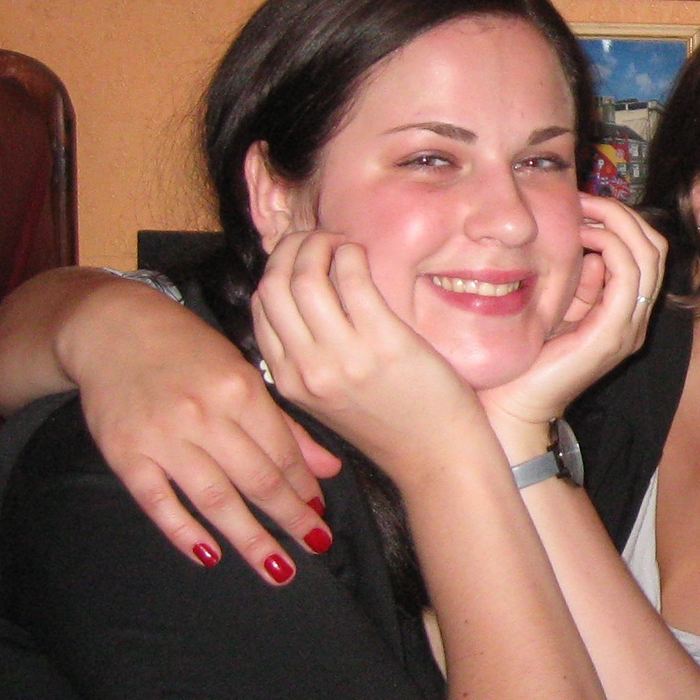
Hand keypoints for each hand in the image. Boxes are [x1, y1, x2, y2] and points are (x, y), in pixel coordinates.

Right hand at [60, 278, 340, 577]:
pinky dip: (184, 532)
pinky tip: (210, 555)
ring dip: (250, 538)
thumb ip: (284, 425)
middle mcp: (203, 415)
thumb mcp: (241, 372)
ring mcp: (161, 437)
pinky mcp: (124, 454)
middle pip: (256, 480)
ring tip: (277, 569)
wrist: (111, 328)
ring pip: (215, 499)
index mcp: (238, 389)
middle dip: (291, 518)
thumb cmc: (186, 349)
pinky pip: (158, 502)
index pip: (281, 451)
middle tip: (315, 547)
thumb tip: (328, 471)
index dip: (305, 487)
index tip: (320, 513)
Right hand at [252, 232, 486, 484]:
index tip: (302, 257)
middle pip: (273, 285)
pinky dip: (351, 253)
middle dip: (292, 248)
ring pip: (304, 277)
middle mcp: (306, 370)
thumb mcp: (330, 397)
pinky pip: (352, 278)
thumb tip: (304, 295)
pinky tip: (362, 254)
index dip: (277, 270)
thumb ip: (309, 357)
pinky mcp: (382, 343)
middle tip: (319, 240)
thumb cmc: (393, 424)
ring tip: (342, 243)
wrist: (438, 459)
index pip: (261, 307)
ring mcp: (341, 358)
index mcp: (288, 382)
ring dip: (321, 245)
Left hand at [482, 195, 666, 455]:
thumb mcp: (558, 308)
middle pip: (655, 248)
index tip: (582, 203)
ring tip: (580, 214)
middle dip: (622, 214)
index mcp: (624, 313)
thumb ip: (581, 283)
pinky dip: (608, 246)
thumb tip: (591, 250)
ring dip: (615, 224)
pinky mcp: (612, 335)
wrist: (512, 407)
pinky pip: (627, 276)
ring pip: (648, 256)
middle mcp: (635, 320)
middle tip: (583, 200)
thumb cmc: (525, 359)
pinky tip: (580, 237)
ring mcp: (628, 328)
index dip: (621, 219)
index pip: (646, 252)